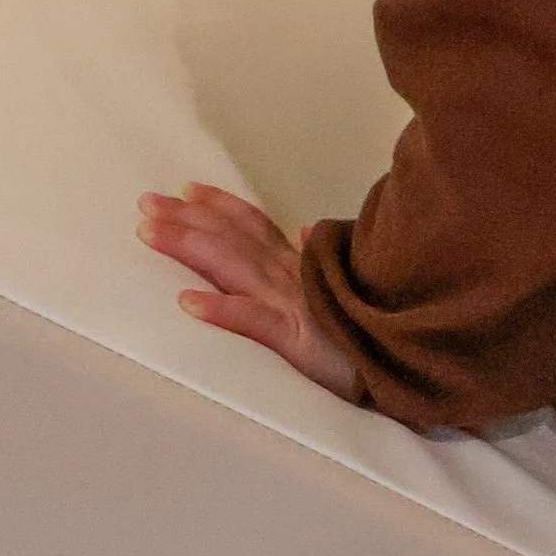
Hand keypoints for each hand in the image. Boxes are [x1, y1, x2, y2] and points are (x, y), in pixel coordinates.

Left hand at [135, 183, 364, 403]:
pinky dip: (220, 310)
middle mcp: (292, 278)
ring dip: (189, 246)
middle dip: (187, 217)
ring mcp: (294, 306)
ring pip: (233, 267)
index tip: (187, 188)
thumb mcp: (347, 291)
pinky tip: (187, 303)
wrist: (410, 367)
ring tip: (150, 233)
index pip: (256, 226)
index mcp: (301, 270)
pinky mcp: (299, 342)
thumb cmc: (375, 337)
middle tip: (145, 201)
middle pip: (232, 238)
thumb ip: (320, 260)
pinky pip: (254, 322)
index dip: (220, 205)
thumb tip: (308, 228)